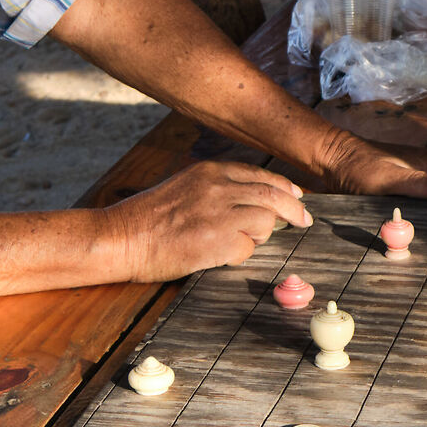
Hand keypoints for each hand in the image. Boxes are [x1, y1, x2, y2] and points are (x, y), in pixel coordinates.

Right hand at [111, 160, 312, 278]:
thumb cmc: (148, 218)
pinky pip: (248, 247)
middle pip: (273, 195)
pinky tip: (218, 255)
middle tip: (305, 220)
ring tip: (236, 242)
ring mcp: (220, 212)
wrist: (121, 237)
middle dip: (294, 210)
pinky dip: (240, 254)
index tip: (297, 197)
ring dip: (259, 235)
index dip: (284, 188)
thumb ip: (217, 189)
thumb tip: (253, 200)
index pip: (261, 175)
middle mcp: (219, 186)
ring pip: (266, 221)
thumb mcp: (185, 187)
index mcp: (210, 171)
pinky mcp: (218, 239)